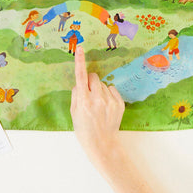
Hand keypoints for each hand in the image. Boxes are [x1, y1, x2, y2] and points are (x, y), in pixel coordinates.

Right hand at [70, 46, 124, 165]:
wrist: (102, 144)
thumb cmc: (84, 129)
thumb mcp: (73, 112)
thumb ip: (76, 94)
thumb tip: (80, 83)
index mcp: (83, 100)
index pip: (81, 76)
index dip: (79, 60)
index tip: (80, 48)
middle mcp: (97, 99)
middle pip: (93, 77)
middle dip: (90, 82)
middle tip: (89, 96)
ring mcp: (109, 101)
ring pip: (102, 84)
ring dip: (99, 90)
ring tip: (98, 105)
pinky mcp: (119, 104)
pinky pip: (112, 90)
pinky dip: (108, 95)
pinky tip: (106, 107)